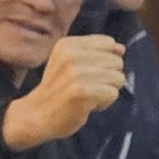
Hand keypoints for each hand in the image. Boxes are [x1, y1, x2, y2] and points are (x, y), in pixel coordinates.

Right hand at [2, 35, 126, 149]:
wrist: (37, 115)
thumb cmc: (58, 89)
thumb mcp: (71, 63)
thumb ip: (97, 53)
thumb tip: (122, 49)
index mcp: (68, 44)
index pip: (108, 43)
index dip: (105, 60)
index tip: (88, 72)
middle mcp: (71, 55)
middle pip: (117, 61)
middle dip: (108, 77)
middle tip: (88, 86)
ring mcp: (76, 73)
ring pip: (118, 78)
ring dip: (107, 91)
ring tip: (88, 95)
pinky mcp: (83, 92)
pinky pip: (113, 93)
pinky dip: (105, 103)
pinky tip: (88, 105)